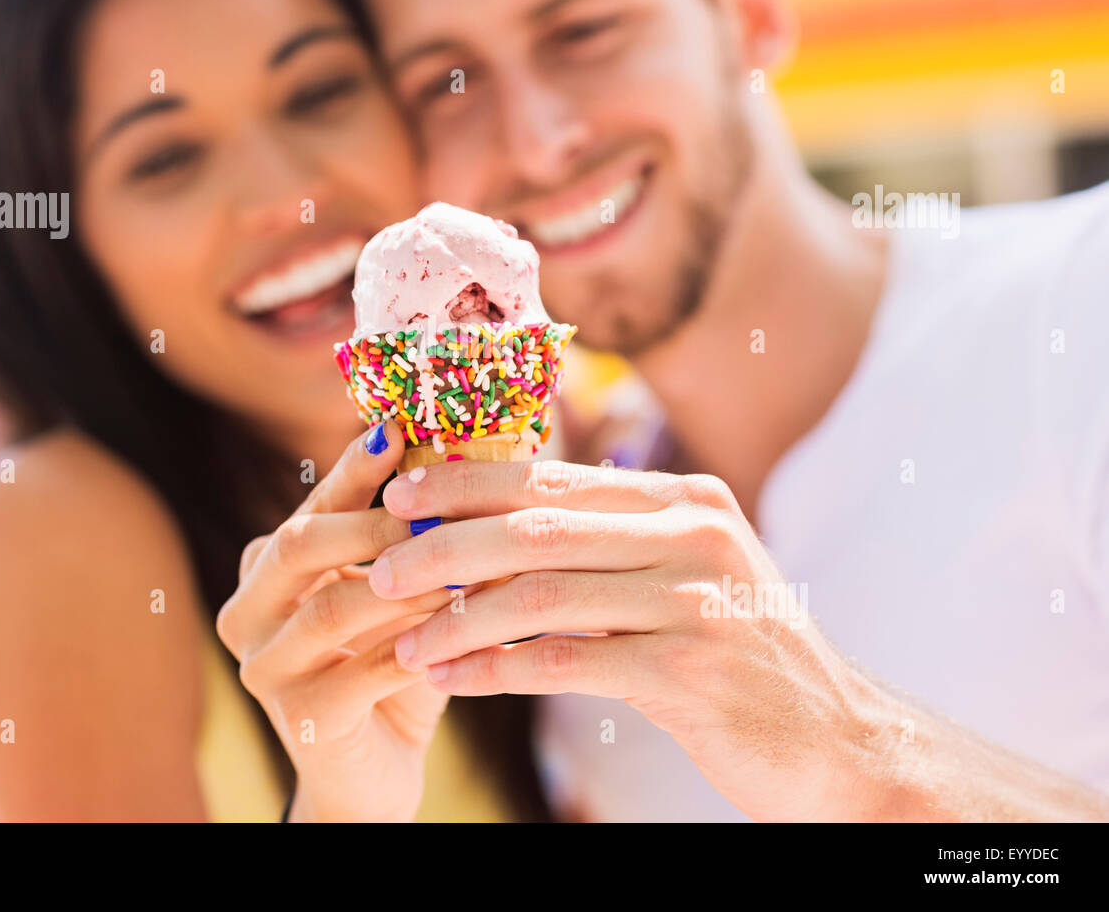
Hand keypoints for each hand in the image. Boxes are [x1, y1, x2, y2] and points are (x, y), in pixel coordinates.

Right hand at [216, 423, 454, 821]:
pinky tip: (464, 632)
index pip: (308, 508)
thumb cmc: (390, 664)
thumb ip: (407, 539)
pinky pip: (363, 674)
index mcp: (263, 572)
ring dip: (407, 584)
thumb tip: (461, 460)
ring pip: (333, 609)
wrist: (374, 774)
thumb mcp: (396, 593)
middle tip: (437, 509)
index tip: (397, 429)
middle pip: (299, 547)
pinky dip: (418, 648)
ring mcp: (264, 670)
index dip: (352, 471)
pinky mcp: (300, 721)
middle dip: (374, 522)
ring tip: (466, 566)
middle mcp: (246, 614)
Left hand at [375, 459, 894, 820]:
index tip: (402, 494)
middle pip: (537, 526)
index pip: (556, 478)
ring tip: (404, 639)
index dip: (469, 482)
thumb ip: (612, 544)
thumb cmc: (740, 655)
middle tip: (382, 565)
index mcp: (687, 500)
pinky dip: (494, 669)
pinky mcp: (687, 670)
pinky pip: (562, 661)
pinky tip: (450, 680)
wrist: (836, 740)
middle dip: (446, 543)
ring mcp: (694, 599)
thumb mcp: (688, 576)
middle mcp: (693, 534)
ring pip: (541, 593)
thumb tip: (493, 531)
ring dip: (458, 618)